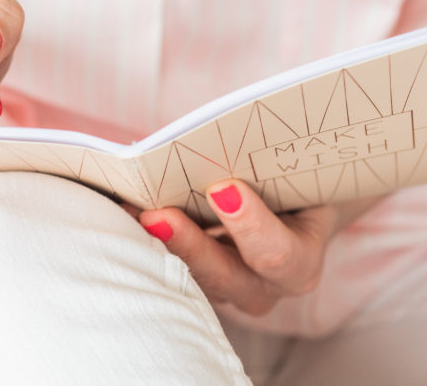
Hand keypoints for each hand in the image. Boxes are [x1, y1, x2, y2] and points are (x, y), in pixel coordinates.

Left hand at [134, 180, 341, 315]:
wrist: (299, 204)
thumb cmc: (300, 181)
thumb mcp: (299, 172)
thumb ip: (273, 164)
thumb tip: (224, 136)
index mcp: (301, 262)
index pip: (279, 254)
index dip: (252, 226)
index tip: (222, 189)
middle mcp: (265, 287)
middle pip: (224, 277)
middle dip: (188, 244)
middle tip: (155, 215)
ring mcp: (228, 290)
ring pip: (190, 278)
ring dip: (157, 244)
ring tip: (128, 210)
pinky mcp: (198, 282)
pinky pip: (171, 267)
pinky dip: (147, 239)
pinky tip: (124, 212)